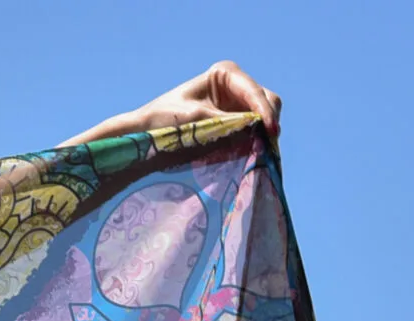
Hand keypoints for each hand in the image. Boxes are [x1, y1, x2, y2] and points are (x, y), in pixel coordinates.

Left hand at [65, 60, 282, 147]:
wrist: (143, 136)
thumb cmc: (162, 121)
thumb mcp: (194, 121)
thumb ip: (225, 123)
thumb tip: (255, 130)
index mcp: (225, 73)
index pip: (254, 92)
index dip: (265, 111)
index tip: (269, 131)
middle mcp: (235, 85)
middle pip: (267, 101)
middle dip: (268, 122)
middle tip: (266, 146)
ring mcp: (236, 103)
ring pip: (264, 117)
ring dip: (263, 133)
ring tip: (259, 152)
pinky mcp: (234, 122)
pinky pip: (254, 130)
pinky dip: (255, 141)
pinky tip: (252, 153)